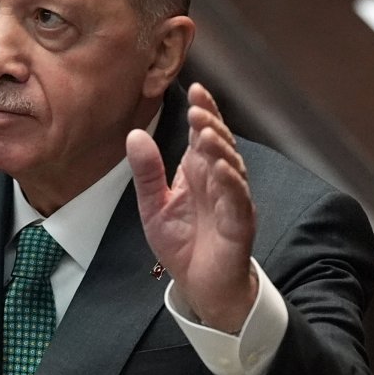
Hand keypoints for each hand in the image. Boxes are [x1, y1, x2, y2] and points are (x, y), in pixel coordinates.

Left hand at [127, 83, 256, 332]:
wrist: (198, 285)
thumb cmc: (182, 243)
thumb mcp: (152, 204)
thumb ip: (147, 171)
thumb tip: (135, 134)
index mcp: (198, 171)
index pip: (203, 133)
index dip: (202, 110)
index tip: (194, 89)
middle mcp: (218, 180)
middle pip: (220, 143)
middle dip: (212, 123)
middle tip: (197, 107)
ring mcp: (231, 200)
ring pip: (231, 167)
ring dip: (221, 149)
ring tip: (207, 133)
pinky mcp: (239, 224)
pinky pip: (237, 199)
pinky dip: (230, 183)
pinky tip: (220, 168)